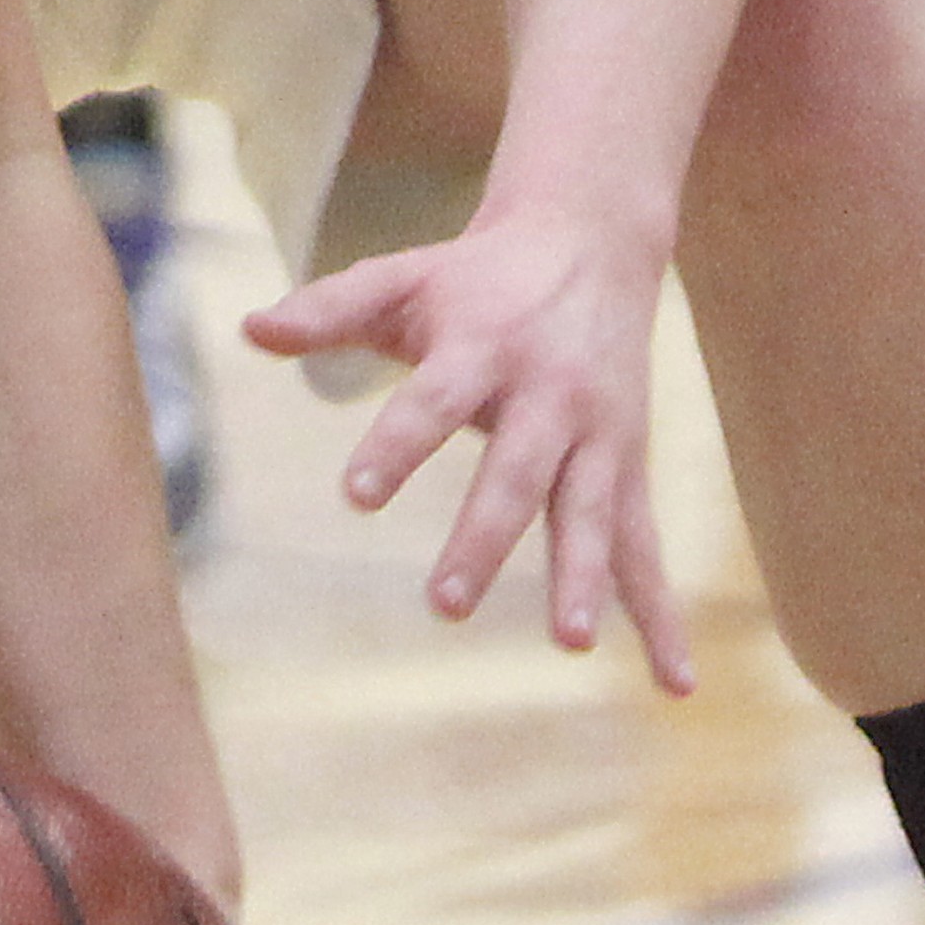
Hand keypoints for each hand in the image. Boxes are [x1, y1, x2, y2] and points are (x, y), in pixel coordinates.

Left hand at [244, 206, 691, 694]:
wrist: (591, 242)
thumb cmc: (475, 276)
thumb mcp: (402, 278)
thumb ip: (327, 309)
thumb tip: (250, 328)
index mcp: (483, 348)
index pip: (432, 401)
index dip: (395, 446)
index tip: (354, 495)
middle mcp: (548, 396)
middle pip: (514, 473)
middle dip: (483, 538)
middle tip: (444, 602)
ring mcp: (596, 436)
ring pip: (589, 514)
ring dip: (581, 579)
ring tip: (567, 642)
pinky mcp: (629, 467)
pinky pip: (646, 548)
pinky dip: (661, 615)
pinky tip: (675, 682)